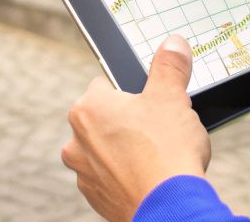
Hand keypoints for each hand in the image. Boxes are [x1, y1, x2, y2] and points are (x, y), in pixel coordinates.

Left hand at [62, 35, 210, 221]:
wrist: (169, 207)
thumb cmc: (166, 150)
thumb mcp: (172, 97)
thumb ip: (169, 66)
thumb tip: (172, 44)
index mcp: (88, 108)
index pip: (108, 86)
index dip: (136, 93)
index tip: (153, 103)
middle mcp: (77, 141)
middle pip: (107, 120)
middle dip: (130, 123)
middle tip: (160, 130)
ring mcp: (84, 173)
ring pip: (108, 151)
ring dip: (127, 151)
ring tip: (157, 156)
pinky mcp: (97, 198)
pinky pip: (111, 178)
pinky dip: (127, 176)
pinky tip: (150, 178)